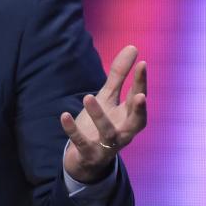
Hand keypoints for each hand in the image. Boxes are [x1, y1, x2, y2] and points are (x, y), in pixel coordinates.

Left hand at [61, 45, 146, 182]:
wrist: (86, 158)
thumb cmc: (101, 123)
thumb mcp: (108, 97)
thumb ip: (119, 74)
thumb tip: (133, 47)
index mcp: (128, 116)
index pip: (138, 98)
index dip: (141, 82)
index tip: (142, 63)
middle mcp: (123, 132)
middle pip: (136, 121)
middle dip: (139, 109)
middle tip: (141, 96)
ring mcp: (107, 145)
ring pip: (108, 132)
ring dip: (100, 116)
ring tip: (88, 96)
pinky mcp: (89, 153)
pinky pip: (82, 143)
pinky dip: (73, 131)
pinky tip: (63, 115)